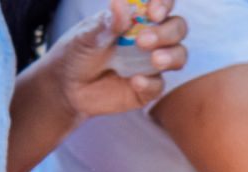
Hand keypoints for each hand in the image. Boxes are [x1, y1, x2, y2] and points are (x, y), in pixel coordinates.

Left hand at [43, 0, 187, 119]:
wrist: (68, 86)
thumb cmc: (78, 52)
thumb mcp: (87, 34)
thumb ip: (107, 22)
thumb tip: (121, 3)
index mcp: (136, 18)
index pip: (161, 4)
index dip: (164, 4)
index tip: (153, 12)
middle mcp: (151, 38)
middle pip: (177, 28)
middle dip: (166, 32)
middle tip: (143, 41)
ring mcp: (152, 63)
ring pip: (179, 55)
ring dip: (171, 56)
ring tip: (154, 61)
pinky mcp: (149, 87)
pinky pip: (160, 85)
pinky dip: (150, 83)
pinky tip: (134, 82)